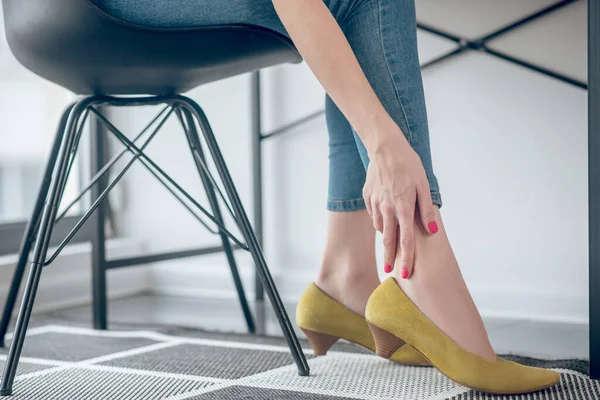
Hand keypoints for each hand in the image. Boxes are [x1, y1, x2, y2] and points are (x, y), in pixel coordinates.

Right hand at [363, 125, 437, 278]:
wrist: (385, 147)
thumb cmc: (408, 164)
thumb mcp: (424, 185)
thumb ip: (426, 211)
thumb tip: (431, 231)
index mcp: (404, 208)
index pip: (406, 241)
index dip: (406, 259)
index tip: (405, 274)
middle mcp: (387, 209)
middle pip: (388, 241)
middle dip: (390, 258)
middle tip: (390, 271)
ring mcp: (375, 204)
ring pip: (380, 227)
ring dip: (385, 237)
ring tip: (390, 244)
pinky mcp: (367, 198)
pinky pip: (374, 215)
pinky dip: (379, 220)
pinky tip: (385, 218)